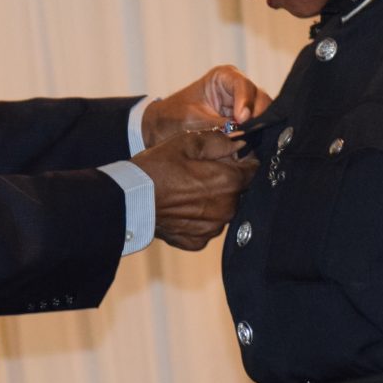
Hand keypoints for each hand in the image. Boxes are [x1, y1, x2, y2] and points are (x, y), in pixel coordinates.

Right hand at [133, 129, 258, 250]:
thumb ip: (219, 141)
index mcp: (228, 182)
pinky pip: (207, 226)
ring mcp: (212, 228)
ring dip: (213, 199)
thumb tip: (239, 144)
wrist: (129, 199)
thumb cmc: (157, 167)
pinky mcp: (197, 241)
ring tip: (187, 189)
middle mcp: (226, 209)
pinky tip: (181, 207)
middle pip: (238, 191)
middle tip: (199, 171)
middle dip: (226, 180)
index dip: (244, 161)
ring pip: (223, 209)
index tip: (230, 156)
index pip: (253, 170)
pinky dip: (199, 217)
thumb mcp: (186, 142)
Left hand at [141, 65, 271, 147]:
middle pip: (260, 99)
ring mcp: (244, 106)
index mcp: (224, 77)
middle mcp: (238, 88)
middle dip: (257, 118)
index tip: (242, 119)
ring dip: (258, 130)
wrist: (161, 130)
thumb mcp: (193, 121)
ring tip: (250, 144)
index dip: (246, 102)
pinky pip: (257, 129)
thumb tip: (243, 136)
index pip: (243, 85)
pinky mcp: (245, 124)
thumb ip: (219, 126)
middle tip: (250, 135)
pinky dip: (255, 138)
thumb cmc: (172, 118)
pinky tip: (251, 148)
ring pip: (264, 115)